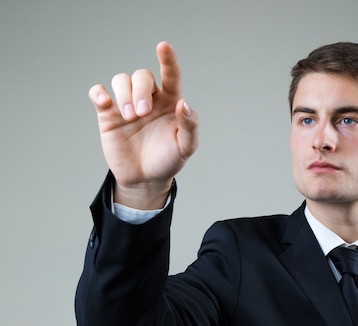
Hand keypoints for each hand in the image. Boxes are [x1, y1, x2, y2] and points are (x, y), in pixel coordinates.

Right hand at [88, 41, 198, 208]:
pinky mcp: (108, 115)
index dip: (168, 60)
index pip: (171, 75)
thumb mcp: (186, 147)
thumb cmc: (169, 160)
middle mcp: (149, 98)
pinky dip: (99, 93)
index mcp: (170, 102)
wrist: (146, 178)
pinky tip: (104, 101)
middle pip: (142, 76)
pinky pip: (98, 93)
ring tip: (130, 116)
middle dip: (140, 90)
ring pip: (121, 80)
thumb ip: (189, 126)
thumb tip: (184, 104)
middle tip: (142, 113)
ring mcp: (127, 105)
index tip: (163, 46)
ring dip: (124, 93)